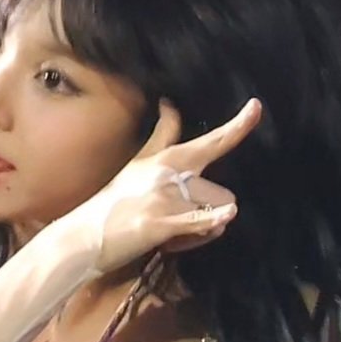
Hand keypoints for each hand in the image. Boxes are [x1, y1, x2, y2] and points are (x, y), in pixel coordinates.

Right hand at [68, 97, 262, 276]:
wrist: (84, 235)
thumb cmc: (114, 202)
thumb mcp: (138, 163)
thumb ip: (162, 136)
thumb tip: (169, 103)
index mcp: (168, 159)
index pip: (209, 141)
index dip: (237, 125)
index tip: (256, 107)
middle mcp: (169, 173)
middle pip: (221, 193)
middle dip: (212, 213)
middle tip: (186, 225)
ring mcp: (164, 197)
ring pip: (215, 215)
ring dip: (203, 233)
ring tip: (175, 237)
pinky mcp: (159, 223)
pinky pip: (198, 224)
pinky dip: (207, 228)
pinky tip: (215, 226)